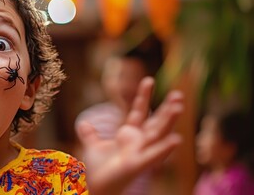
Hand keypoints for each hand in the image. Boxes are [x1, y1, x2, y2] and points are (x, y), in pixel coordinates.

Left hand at [76, 77, 182, 194]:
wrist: (96, 186)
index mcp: (129, 136)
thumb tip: (83, 123)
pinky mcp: (138, 165)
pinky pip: (154, 155)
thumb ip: (90, 135)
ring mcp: (141, 153)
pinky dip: (164, 148)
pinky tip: (177, 139)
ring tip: (179, 106)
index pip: (139, 112)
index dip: (144, 96)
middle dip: (167, 108)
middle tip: (179, 93)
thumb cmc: (99, 170)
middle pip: (156, 121)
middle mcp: (139, 143)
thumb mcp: (93, 147)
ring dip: (169, 120)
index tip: (148, 79)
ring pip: (158, 134)